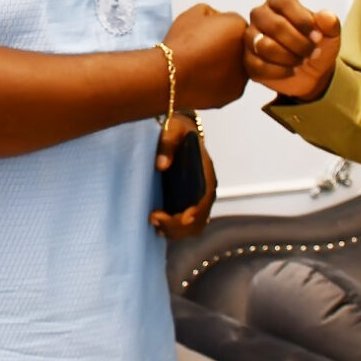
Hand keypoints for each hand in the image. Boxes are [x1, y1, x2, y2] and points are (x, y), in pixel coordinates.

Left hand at [150, 113, 215, 239]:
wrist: (181, 130)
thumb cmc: (178, 130)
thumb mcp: (172, 129)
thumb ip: (167, 143)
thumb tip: (161, 165)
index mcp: (206, 176)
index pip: (199, 205)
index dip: (181, 217)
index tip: (158, 215)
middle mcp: (206, 190)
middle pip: (197, 221)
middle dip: (176, 227)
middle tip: (153, 220)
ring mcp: (199, 197)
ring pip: (194, 226)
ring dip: (176, 231)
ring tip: (156, 227)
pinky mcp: (190, 199)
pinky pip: (189, 222)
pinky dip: (177, 228)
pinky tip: (159, 226)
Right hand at [162, 6, 247, 109]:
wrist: (170, 74)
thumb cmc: (181, 42)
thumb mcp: (195, 12)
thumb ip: (214, 12)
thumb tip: (219, 19)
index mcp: (240, 26)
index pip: (236, 24)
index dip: (219, 28)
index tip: (206, 34)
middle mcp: (248, 50)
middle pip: (240, 46)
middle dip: (227, 46)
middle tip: (205, 50)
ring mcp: (244, 73)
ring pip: (237, 66)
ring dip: (225, 65)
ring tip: (202, 65)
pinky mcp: (235, 92)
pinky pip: (230, 84)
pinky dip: (220, 81)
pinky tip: (202, 78)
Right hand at [245, 0, 341, 101]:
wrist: (311, 71)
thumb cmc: (317, 45)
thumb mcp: (330, 33)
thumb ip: (330, 23)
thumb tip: (325, 17)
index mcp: (278, 2)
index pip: (285, 3)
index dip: (303, 21)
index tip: (317, 37)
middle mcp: (261, 15)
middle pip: (275, 26)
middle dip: (299, 43)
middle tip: (312, 52)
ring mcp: (251, 37)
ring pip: (264, 46)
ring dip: (289, 57)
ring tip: (301, 61)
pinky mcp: (248, 60)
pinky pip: (259, 66)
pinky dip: (280, 71)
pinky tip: (291, 71)